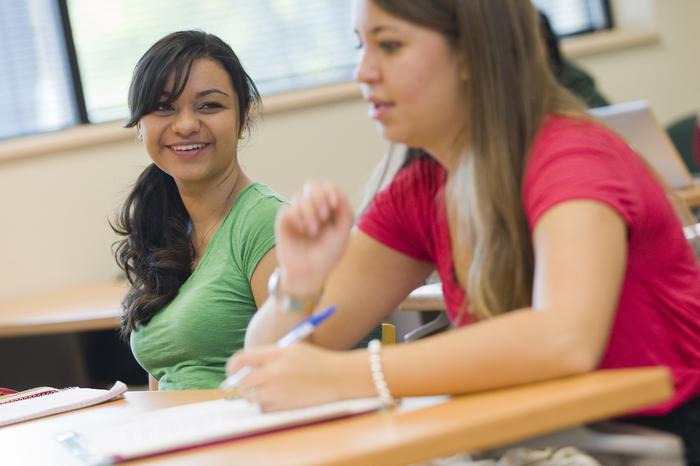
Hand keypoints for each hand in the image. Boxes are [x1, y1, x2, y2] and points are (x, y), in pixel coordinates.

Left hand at [226, 343, 350, 410]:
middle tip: (245, 383)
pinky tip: (276, 397)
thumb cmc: (315, 360)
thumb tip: (243, 366)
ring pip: (251, 396)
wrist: (339, 377)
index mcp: (276, 354)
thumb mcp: (292, 349)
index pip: (242, 359)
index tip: (232, 370)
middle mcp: (275, 371)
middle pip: (242, 381)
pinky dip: (265, 404)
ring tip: (264, 389)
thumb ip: (268, 355)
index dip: (233, 366)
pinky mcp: (285, 405)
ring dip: (253, 394)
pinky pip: (263, 408)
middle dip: (241, 383)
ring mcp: (279, 390)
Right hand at [275, 182, 352, 296]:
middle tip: (324, 215)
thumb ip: (345, 212)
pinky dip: (296, 217)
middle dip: (319, 198)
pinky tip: (301, 230)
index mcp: (328, 210)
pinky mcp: (284, 222)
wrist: (310, 273)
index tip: (334, 204)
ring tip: (312, 231)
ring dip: (309, 212)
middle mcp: (312, 209)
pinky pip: (287, 209)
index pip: (327, 187)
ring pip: (299, 197)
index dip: (330, 190)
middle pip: (311, 185)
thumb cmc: (328, 255)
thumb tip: (340, 193)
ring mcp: (297, 214)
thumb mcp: (343, 234)